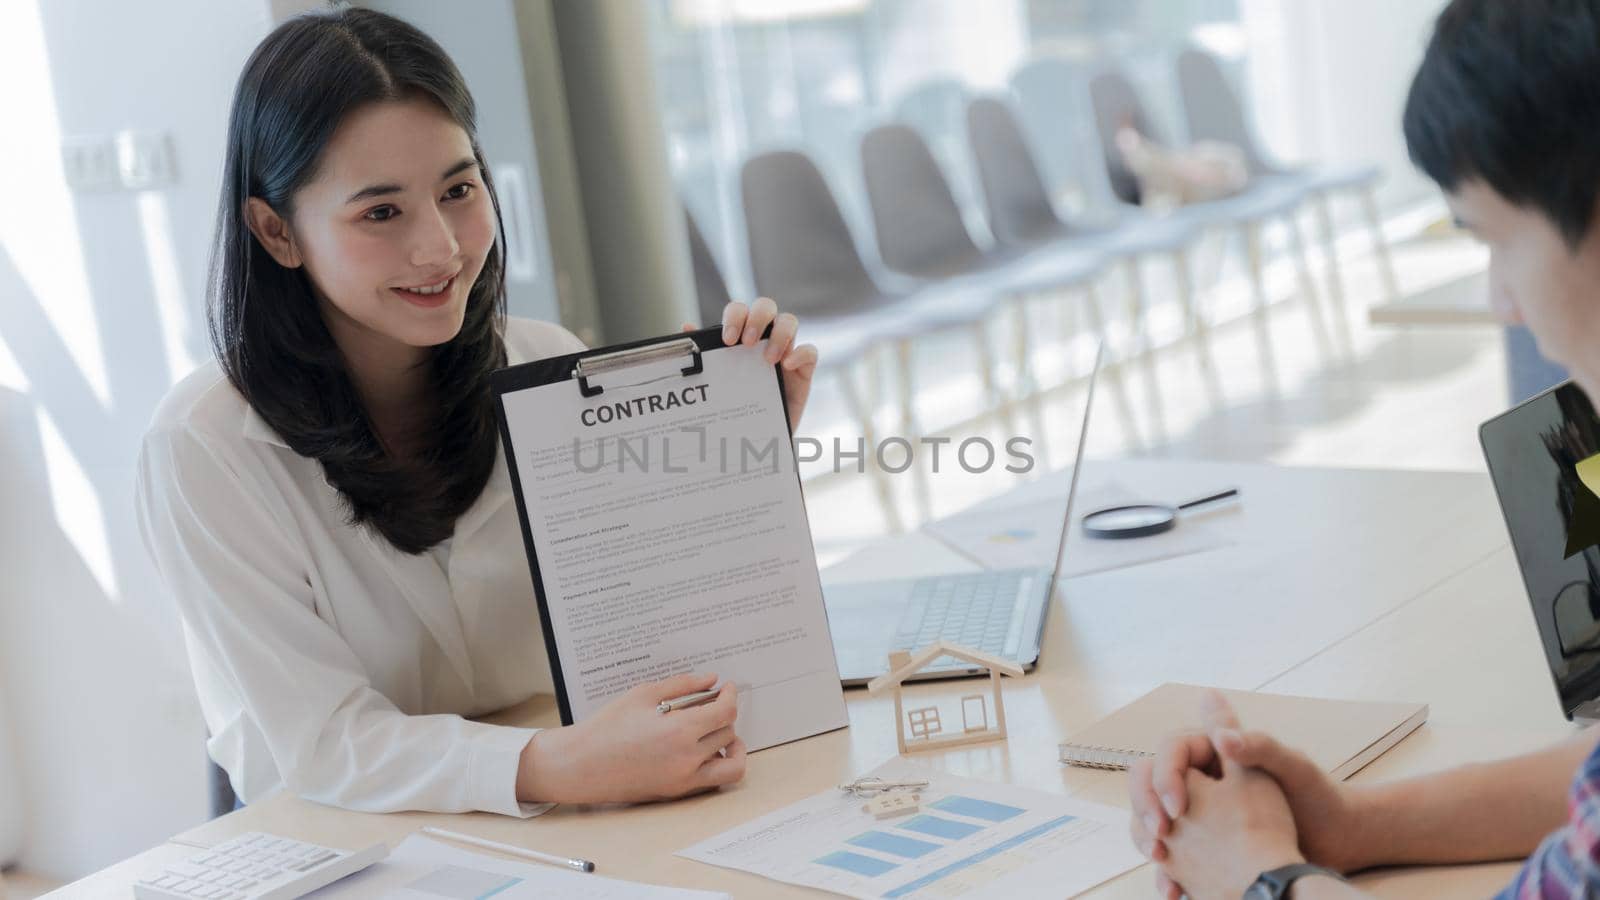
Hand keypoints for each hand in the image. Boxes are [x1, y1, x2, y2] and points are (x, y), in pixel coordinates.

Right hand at [517, 672, 745, 804]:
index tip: (727, 688)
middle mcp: (687, 758)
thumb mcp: (643, 694)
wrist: (581, 764)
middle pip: (728, 732)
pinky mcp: (677, 792)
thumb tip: (711, 679)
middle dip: (725, 714)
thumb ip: (682, 685)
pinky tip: (704, 749)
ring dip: (729, 742)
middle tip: (712, 702)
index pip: (725, 712)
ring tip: (715, 729)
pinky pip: (715, 780)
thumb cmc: (607, 726)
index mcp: (680, 730)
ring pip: (730, 761)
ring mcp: (684, 779)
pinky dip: (719, 764)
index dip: (731, 696)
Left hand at [682, 297, 816, 428]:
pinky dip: (800, 354)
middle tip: (746, 342)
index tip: (727, 340)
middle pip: (766, 306)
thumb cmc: (736, 407)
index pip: (740, 310)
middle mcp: (765, 338)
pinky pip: (810, 352)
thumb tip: (686, 326)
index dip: (735, 317)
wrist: (757, 439)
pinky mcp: (803, 371)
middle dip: (757, 317)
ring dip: (780, 333)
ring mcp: (786, 352)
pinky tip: (786, 365)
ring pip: (790, 321)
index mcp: (741, 336)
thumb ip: (706, 355)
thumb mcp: (718, 382)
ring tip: (768, 358)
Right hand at [1128, 692, 1364, 898]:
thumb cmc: (1318, 797)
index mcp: (1217, 751)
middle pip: (1151, 783)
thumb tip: (1223, 738)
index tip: (1179, 808)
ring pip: (1155, 819)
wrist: (1335, 839)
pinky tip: (1175, 889)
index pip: (1171, 750)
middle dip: (1148, 808)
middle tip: (1161, 835)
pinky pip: (1173, 852)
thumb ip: (1258, 747)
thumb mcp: (1291, 768)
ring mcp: (1200, 811)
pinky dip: (1169, 871)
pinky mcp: (1204, 842)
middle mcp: (1203, 778)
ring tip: (1161, 861)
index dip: (1166, 775)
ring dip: (1149, 839)